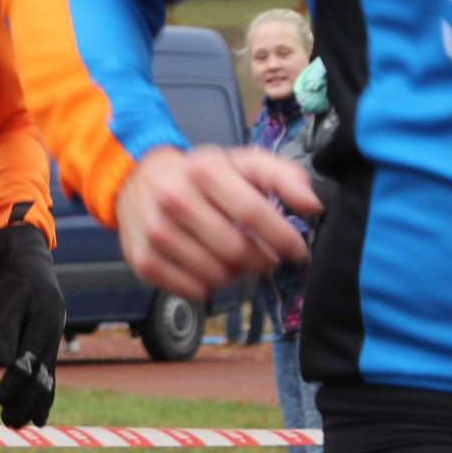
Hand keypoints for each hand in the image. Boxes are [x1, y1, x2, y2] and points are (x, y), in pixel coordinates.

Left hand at [0, 218, 66, 428]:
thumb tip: (5, 361)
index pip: (29, 361)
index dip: (14, 383)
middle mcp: (54, 335)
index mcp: (45, 322)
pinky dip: (43, 396)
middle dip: (25, 401)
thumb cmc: (17, 281)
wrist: (33, 263)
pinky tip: (38, 417)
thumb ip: (7, 329)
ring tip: (17, 422)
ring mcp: (54, 340)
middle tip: (7, 420)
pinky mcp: (49, 344)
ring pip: (47, 380)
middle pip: (43, 377)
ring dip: (33, 404)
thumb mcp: (9, 300)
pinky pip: (49, 375)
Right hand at [114, 144, 318, 303]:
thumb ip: (284, 177)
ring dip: (237, 275)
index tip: (297, 250)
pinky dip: (210, 286)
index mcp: (204, 170)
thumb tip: (313, 206)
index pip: (252, 212)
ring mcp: (155, 232)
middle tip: (267, 258)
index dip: (282, 237)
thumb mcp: (243, 162)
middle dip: (262, 260)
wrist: (138, 180)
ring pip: (215, 274)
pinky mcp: (143, 260)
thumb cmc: (201, 174)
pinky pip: (192, 289)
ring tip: (239, 261)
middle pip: (235, 249)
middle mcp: (174, 199)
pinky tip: (212, 269)